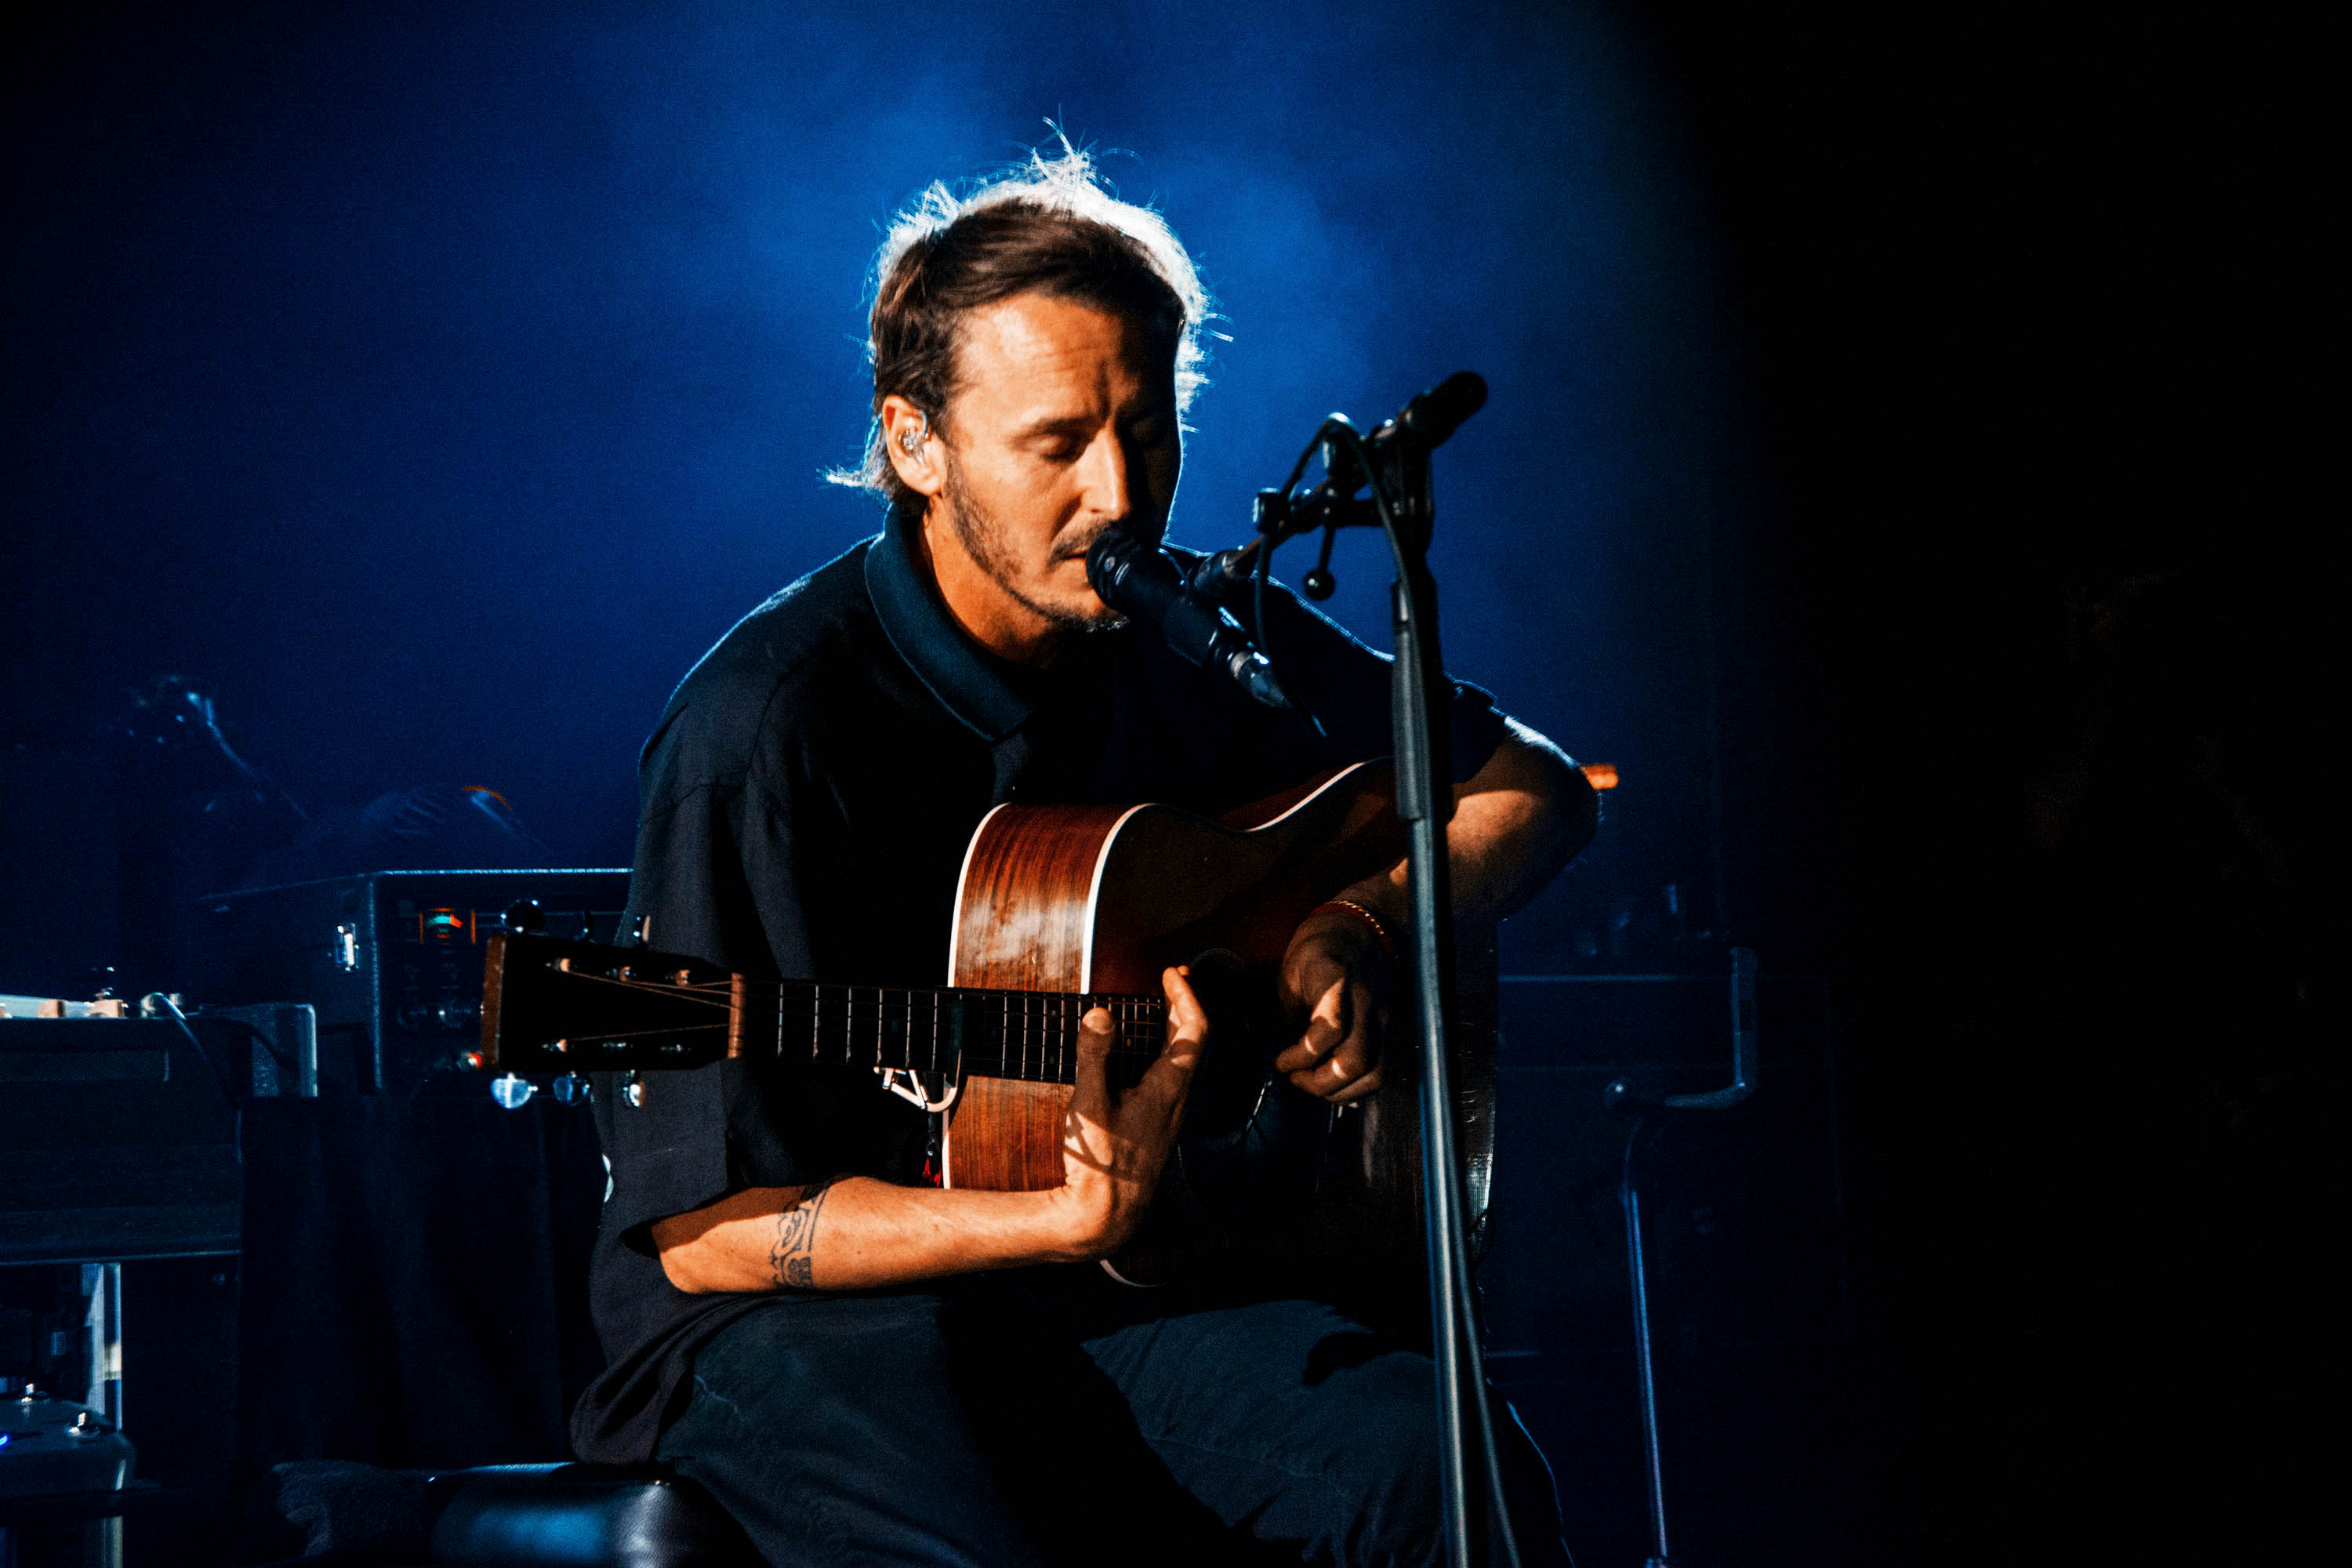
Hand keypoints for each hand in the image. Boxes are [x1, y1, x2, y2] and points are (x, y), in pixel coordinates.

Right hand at [1049, 964, 1207, 1257]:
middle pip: (1194, 1042)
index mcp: (1169, 1089)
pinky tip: (1142, 1055)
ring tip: (1160, 1008)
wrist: (1107, 1216)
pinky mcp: (1158, 1127)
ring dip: (1175, 1029)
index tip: (1172, 974)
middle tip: (1171, 980)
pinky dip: (1164, 1052)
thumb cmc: (1101, 1164)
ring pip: (1184, 1061)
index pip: (1194, 1030)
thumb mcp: (1090, 1103)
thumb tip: (1102, 1012)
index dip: (1186, 997)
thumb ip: (1095, 1056)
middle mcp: (1177, 1100)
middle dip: (1183, 1006)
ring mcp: (1170, 1116)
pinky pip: (1172, 1078)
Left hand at [1275, 908, 1390, 1102]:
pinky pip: (1383, 1068)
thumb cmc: (1318, 947)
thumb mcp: (1291, 972)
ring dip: (1341, 1091)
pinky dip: (1358, 1085)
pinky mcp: (1394, 1027)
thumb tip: (1285, 1057)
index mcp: (1337, 980)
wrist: (1364, 925)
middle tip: (1296, 1078)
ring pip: (1375, 1073)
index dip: (1301, 1055)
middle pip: (1355, 1061)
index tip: (1281, 1061)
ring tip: (1314, 1084)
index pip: (1329, 1028)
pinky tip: (1336, 1082)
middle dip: (1320, 1083)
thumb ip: (1289, 1015)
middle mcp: (1368, 1001)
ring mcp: (1386, 1016)